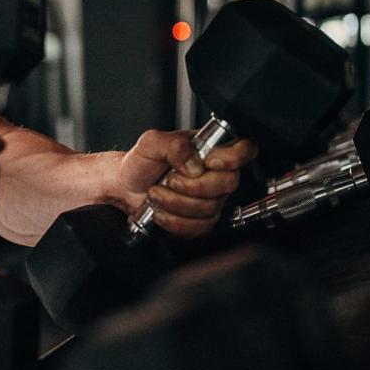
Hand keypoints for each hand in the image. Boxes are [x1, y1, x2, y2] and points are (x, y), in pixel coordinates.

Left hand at [115, 129, 257, 237]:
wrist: (125, 187)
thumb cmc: (141, 162)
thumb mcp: (151, 143)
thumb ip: (174, 144)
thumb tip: (195, 163)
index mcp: (209, 149)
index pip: (244, 149)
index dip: (233, 158)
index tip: (209, 162)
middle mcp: (215, 174)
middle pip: (228, 183)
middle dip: (193, 186)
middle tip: (170, 180)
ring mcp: (210, 198)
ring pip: (211, 208)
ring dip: (177, 203)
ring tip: (157, 193)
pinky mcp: (201, 220)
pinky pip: (200, 227)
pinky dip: (175, 221)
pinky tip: (161, 211)